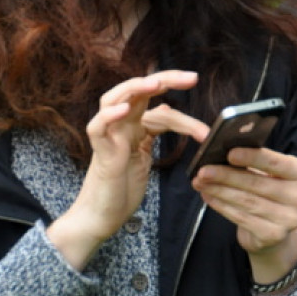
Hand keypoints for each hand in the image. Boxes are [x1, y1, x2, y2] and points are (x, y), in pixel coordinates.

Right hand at [48, 70, 199, 269]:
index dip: (179, 100)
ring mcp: (109, 137)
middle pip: (137, 91)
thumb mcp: (145, 157)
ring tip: (157, 84)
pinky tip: (125, 110)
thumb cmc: (122, 190)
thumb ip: (153, 133)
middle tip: (192, 78)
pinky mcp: (101, 153)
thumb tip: (166, 109)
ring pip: (114, 99)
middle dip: (165, 80)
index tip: (198, 90)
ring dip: (136, 89)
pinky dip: (109, 116)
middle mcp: (120, 126)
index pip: (157, 104)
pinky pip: (98, 128)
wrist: (101, 218)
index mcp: (133, 127)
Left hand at [192, 147, 296, 283]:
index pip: (277, 163)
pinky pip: (242, 218)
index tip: (229, 153)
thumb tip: (212, 147)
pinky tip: (208, 197)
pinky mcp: (274, 235)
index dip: (253, 157)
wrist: (275, 232)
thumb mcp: (267, 174)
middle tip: (203, 170)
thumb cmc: (268, 193)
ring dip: (219, 191)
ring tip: (200, 183)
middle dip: (226, 176)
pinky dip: (221, 206)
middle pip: (257, 183)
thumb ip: (248, 160)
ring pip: (247, 201)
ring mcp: (290, 219)